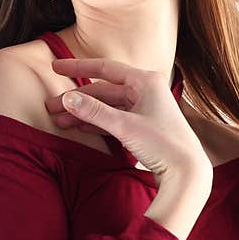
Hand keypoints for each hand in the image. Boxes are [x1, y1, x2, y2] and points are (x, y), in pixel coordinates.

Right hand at [44, 58, 211, 184]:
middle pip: (103, 90)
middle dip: (76, 100)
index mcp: (145, 81)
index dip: (77, 67)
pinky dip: (96, 122)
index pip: (104, 68)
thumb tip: (67, 98)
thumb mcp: (124, 126)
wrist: (187, 172)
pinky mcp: (144, 125)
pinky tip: (78, 127)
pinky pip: (114, 118)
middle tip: (50, 107)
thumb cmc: (163, 145)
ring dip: (84, 113)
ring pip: (107, 106)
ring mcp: (145, 108)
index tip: (55, 67)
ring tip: (59, 122)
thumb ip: (94, 111)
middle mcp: (146, 90)